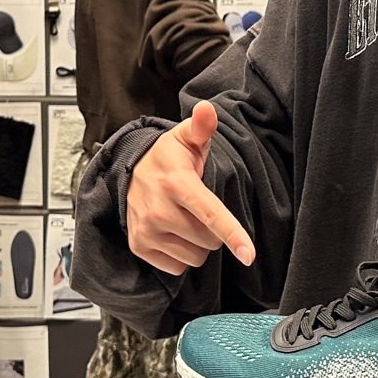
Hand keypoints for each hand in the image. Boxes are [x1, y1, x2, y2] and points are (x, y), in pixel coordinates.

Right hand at [127, 100, 254, 274]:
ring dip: (197, 244)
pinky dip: (180, 255)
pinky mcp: (139, 247)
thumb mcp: (186, 139)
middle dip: (213, 231)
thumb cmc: (168, 158)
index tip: (249, 254)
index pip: (211, 214)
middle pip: (210, 241)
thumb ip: (201, 127)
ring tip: (186, 220)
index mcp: (177, 183)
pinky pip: (177, 267)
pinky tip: (172, 233)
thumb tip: (206, 110)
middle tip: (200, 209)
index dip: (233, 235)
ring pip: (195, 257)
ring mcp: (146, 231)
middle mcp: (159, 210)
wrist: (128, 171)